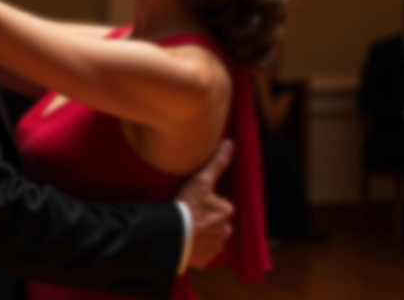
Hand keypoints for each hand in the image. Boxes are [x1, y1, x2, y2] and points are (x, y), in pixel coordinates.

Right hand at [177, 139, 234, 269]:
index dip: (207, 204)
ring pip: (211, 239)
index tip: (195, 203)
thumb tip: (231, 143)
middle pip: (217, 224)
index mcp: (227, 211)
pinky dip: (196, 250)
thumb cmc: (187, 205)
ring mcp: (214, 248)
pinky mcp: (203, 260)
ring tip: (186, 230)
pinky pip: (202, 254)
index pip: (220, 206)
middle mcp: (225, 231)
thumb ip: (218, 162)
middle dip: (207, 221)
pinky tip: (185, 242)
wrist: (172, 234)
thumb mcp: (202, 180)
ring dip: (202, 236)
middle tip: (189, 216)